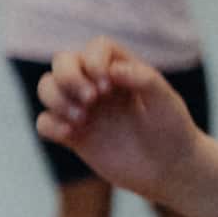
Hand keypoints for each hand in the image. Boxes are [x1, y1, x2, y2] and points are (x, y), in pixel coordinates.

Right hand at [34, 37, 201, 199]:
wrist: (170, 169)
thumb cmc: (173, 130)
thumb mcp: (166, 101)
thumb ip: (144, 79)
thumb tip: (112, 69)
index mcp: (122, 72)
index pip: (96, 48)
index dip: (94, 60)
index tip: (108, 86)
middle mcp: (99, 86)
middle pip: (63, 61)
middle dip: (68, 76)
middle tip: (91, 99)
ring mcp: (84, 110)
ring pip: (47, 87)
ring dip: (56, 98)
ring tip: (82, 118)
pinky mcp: (74, 136)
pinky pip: (44, 122)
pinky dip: (50, 124)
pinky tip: (71, 134)